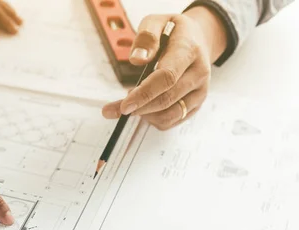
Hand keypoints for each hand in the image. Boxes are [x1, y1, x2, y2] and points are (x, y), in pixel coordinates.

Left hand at [102, 7, 227, 129]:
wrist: (198, 39)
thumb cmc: (172, 32)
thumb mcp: (157, 22)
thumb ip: (146, 38)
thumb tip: (137, 60)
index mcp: (189, 50)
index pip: (167, 77)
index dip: (144, 94)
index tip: (124, 106)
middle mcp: (199, 73)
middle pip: (167, 99)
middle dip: (138, 108)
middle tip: (114, 108)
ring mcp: (200, 90)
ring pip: (169, 115)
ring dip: (145, 115)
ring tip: (132, 103)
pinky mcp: (196, 104)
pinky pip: (172, 121)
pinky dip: (153, 119)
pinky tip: (144, 108)